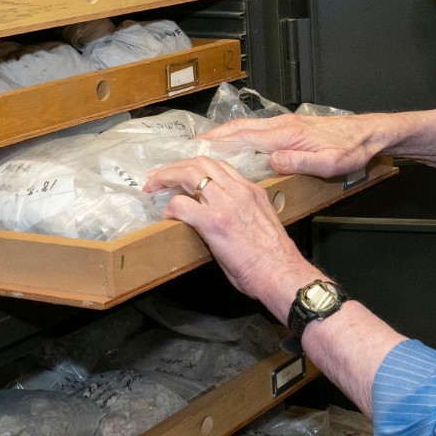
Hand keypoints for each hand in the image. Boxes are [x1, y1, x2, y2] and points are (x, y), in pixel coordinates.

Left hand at [143, 157, 315, 315]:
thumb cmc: (275, 258)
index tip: (183, 172)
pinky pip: (182, 204)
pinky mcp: (214, 223)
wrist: (282, 273)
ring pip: (189, 174)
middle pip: (201, 162)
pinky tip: (167, 217)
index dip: (196, 165)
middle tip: (159, 176)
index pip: (220, 165)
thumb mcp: (262, 222)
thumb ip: (242, 212)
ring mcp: (226, 204)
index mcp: (251, 191)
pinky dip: (170, 208)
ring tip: (153, 186)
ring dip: (166, 178)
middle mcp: (239, 192)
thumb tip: (224, 217)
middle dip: (175, 166)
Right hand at [200, 114, 381, 178]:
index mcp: (287, 134)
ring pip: (246, 127)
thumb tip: (271, 162)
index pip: (243, 137)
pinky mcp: (291, 127)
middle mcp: (282, 125)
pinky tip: (235, 145)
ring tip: (204, 147)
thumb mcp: (330, 163)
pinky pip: (257, 130)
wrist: (370, 133)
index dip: (217, 143)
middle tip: (189, 148)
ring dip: (224, 135)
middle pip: (239, 128)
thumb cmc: (353, 149)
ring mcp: (286, 124)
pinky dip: (239, 135)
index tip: (195, 149)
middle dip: (212, 137)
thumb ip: (300, 162)